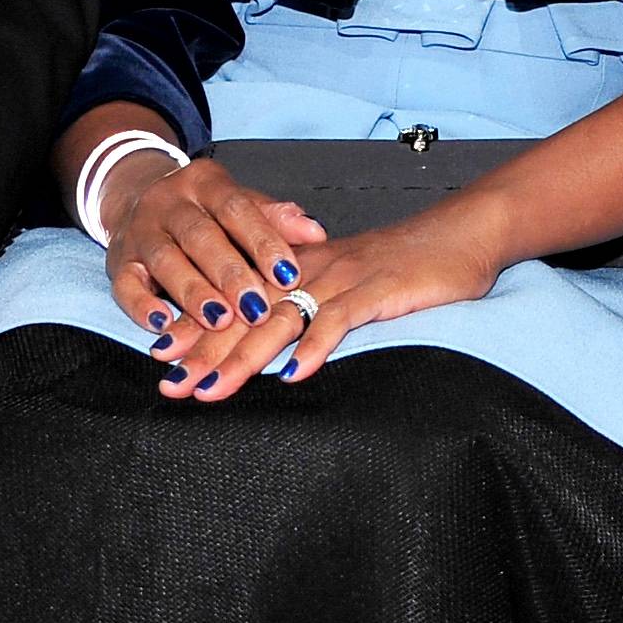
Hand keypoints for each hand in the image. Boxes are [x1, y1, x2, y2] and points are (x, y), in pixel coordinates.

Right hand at [99, 155, 328, 397]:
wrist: (136, 197)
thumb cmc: (205, 212)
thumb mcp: (240, 205)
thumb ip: (275, 219)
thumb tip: (316, 232)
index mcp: (205, 183)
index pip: (237, 208)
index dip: (264, 242)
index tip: (291, 275)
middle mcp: (169, 202)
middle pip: (201, 236)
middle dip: (231, 275)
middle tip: (258, 308)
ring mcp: (140, 231)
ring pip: (165, 260)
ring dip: (193, 293)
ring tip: (220, 320)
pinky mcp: (118, 262)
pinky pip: (125, 284)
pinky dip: (140, 306)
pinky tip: (162, 325)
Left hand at [174, 205, 508, 403]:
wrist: (461, 234)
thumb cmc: (407, 267)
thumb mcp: (349, 284)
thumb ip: (312, 307)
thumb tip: (277, 346)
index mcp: (300, 269)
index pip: (238, 299)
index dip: (199, 327)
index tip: (162, 355)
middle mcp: (312, 271)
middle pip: (247, 312)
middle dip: (204, 349)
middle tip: (169, 382)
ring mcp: (344, 279)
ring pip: (282, 318)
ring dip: (244, 356)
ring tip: (211, 388)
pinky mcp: (378, 290)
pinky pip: (340, 319)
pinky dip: (316, 346)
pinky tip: (295, 374)